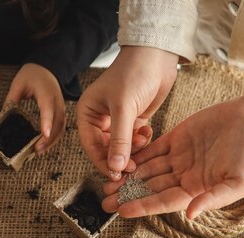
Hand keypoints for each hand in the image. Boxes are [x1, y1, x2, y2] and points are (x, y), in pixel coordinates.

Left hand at [5, 63, 65, 155]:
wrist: (47, 68)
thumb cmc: (33, 75)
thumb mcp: (18, 83)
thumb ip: (12, 99)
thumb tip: (4, 117)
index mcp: (46, 92)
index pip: (48, 108)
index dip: (47, 121)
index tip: (45, 134)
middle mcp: (57, 101)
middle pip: (57, 122)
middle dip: (48, 138)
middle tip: (36, 149)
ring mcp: (61, 108)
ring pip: (61, 128)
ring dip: (51, 141)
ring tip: (38, 151)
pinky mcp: (61, 113)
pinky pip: (60, 128)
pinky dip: (54, 139)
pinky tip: (43, 146)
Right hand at [77, 46, 178, 179]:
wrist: (156, 56)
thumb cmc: (134, 74)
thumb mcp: (124, 108)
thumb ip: (119, 140)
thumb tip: (115, 168)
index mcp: (88, 113)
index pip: (91, 146)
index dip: (103, 162)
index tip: (116, 176)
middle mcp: (99, 118)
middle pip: (106, 150)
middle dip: (119, 158)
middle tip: (133, 168)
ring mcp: (117, 120)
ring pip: (122, 147)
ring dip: (132, 149)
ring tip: (142, 141)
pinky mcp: (134, 120)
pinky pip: (134, 140)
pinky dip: (141, 140)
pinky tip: (148, 131)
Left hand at [102, 93, 243, 217]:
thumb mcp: (240, 182)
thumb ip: (213, 199)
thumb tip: (189, 214)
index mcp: (197, 190)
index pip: (164, 201)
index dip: (143, 206)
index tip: (122, 210)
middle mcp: (185, 176)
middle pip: (150, 188)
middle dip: (128, 195)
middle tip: (104, 201)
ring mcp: (180, 157)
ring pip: (148, 170)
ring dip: (128, 177)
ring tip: (106, 184)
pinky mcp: (178, 138)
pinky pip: (153, 149)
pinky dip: (137, 155)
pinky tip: (121, 160)